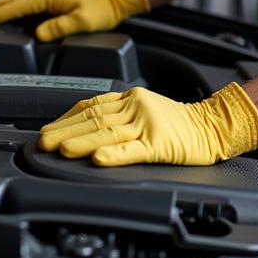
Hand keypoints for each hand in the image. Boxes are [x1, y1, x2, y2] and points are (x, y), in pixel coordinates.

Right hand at [0, 0, 149, 40]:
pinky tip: (13, 10)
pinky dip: (16, 5)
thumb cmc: (101, 11)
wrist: (114, 0)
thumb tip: (38, 34)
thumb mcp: (80, 22)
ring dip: (5, 5)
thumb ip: (58, 27)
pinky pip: (29, 2)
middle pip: (16, 1)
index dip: (1, 13)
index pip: (19, 6)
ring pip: (21, 0)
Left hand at [39, 82, 257, 164]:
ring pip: (108, 132)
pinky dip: (114, 154)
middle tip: (44, 141)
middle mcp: (136, 106)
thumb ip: (117, 114)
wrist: (212, 125)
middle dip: (65, 130)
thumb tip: (84, 125)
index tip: (48, 128)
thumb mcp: (144, 109)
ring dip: (82, 141)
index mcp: (130, 98)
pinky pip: (132, 149)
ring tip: (62, 149)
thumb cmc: (178, 122)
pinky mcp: (159, 144)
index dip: (66, 117)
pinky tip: (99, 159)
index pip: (91, 105)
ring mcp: (148, 124)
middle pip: (94, 118)